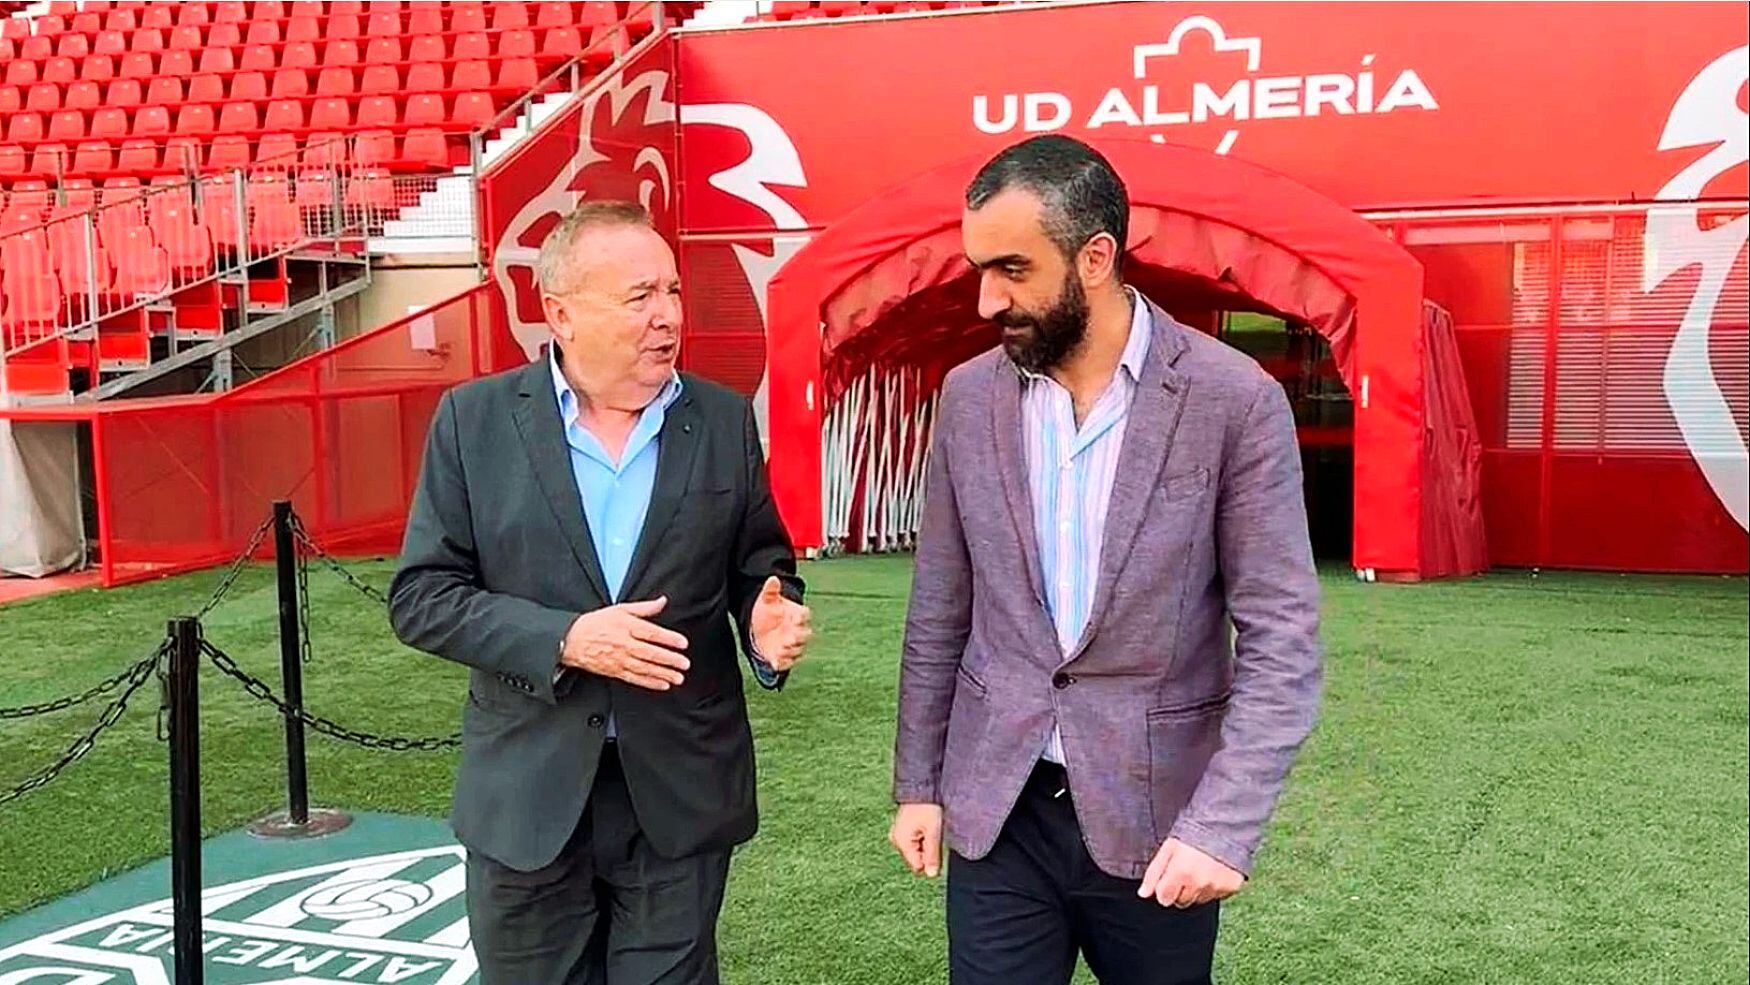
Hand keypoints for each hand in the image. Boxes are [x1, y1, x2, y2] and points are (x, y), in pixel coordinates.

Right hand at [560, 596, 689, 690]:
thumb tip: (662, 601)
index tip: (683, 643)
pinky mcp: (615, 671)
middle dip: (670, 660)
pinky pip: (635, 678)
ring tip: (678, 677)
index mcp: (627, 627)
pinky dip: (649, 683)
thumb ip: (644, 608)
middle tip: (684, 664)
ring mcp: (620, 660)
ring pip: (645, 668)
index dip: (669, 638)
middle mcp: (625, 644)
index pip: (652, 633)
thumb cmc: (595, 624)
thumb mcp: (620, 609)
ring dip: (663, 674)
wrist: (572, 640)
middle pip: (651, 653)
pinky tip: (662, 684)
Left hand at [750, 575, 811, 670]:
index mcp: (796, 614)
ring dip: (791, 651)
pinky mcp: (784, 656)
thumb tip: (773, 579)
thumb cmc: (767, 611)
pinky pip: (788, 662)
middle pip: (805, 634)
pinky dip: (783, 664)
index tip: (796, 618)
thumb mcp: (766, 599)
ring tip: (780, 650)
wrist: (760, 627)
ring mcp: (792, 644)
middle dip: (798, 637)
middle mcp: (798, 630)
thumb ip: (771, 590)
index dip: (802, 617)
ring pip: (798, 649)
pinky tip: (775, 663)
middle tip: (789, 638)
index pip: (805, 615)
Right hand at [889, 802, 944, 876]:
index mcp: (901, 842)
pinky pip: (914, 840)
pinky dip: (922, 835)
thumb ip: (932, 855)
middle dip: (927, 850)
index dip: (930, 859)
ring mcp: (897, 834)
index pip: (917, 866)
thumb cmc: (928, 806)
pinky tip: (925, 823)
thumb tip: (931, 875)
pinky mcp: (902, 829)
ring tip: (929, 825)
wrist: (921, 785)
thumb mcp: (934, 832)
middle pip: (916, 858)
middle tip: (933, 832)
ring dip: (926, 842)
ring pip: (917, 849)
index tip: (936, 843)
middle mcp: (895, 840)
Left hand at [1138, 837, 1244, 907]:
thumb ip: (1154, 873)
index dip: (1164, 888)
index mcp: (1180, 873)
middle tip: (1186, 871)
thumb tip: (1143, 894)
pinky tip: (1214, 872)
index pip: (1164, 898)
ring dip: (1197, 890)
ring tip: (1201, 869)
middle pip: (1181, 902)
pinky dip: (1214, 888)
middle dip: (1181, 890)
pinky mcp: (1231, 888)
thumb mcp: (1168, 849)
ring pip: (1199, 900)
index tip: (1169, 878)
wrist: (1224, 825)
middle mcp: (1199, 884)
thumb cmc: (1192, 835)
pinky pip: (1216, 897)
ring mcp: (1216, 887)